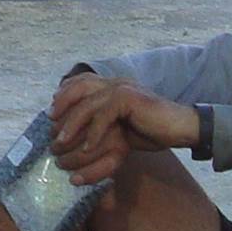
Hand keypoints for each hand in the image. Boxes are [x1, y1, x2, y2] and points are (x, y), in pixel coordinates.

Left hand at [47, 73, 195, 184]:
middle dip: (61, 105)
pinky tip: (87, 148)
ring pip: (87, 104)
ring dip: (71, 125)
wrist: (182, 129)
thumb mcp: (122, 127)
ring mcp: (122, 88)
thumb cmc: (153, 131)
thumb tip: (78, 136)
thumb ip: (102, 124)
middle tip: (49, 126)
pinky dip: (93, 133)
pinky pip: (103, 116)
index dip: (64, 95)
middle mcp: (116, 82)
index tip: (51, 114)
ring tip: (60, 142)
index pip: (82, 82)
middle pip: (79, 86)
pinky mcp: (129, 99)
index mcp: (113, 85)